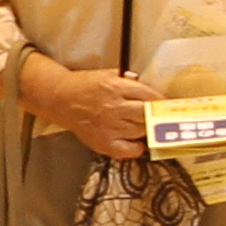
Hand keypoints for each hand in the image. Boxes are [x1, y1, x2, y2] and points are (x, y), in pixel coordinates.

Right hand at [23, 54, 152, 162]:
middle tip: (161, 118)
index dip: (160, 101)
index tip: (165, 104)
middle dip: (156, 116)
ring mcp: (108, 127)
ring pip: (140, 131)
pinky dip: (136, 148)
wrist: (60, 100)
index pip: (148, 95)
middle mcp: (113, 107)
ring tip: (147, 127)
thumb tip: (150, 89)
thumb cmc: (85, 86)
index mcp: (115, 87)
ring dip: (146, 129)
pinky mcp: (102, 143)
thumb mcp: (108, 75)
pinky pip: (128, 150)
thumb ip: (129, 80)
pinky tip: (136, 142)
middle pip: (146, 115)